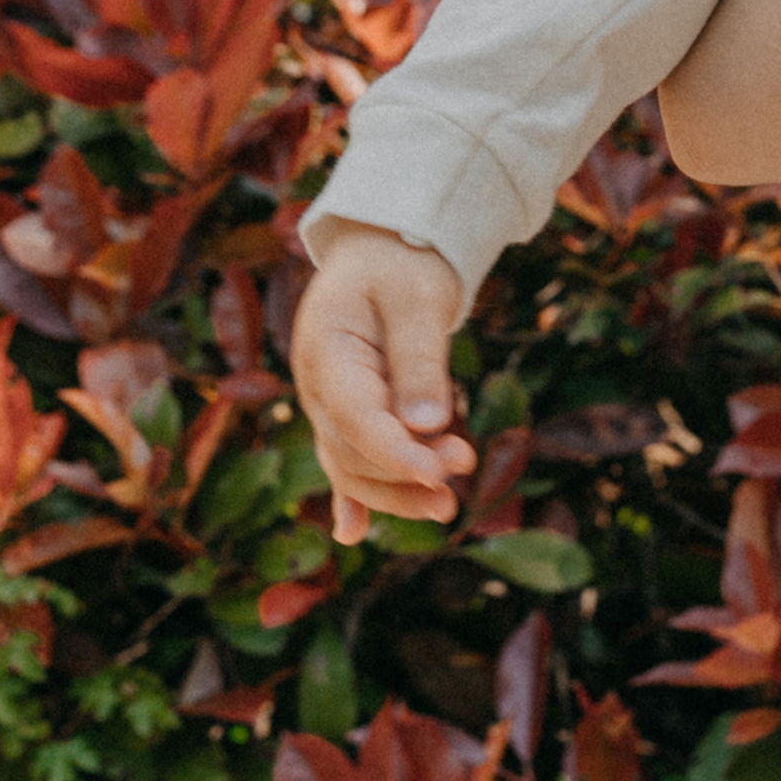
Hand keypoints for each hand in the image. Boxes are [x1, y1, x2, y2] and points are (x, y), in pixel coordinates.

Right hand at [291, 224, 475, 545]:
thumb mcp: (420, 298)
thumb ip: (420, 359)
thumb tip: (426, 424)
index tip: (439, 471)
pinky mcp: (346, 412)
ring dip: (396, 489)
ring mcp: (326, 402)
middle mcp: (316, 384)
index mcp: (325, 349)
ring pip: (352, 464)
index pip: (356, 416)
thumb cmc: (404, 262)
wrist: (386, 246)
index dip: (396, 451)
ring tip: (448, 504)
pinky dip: (353, 496)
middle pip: (352, 450)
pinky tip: (352, 534)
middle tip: (464, 468)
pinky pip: (347, 459)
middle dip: (407, 472)